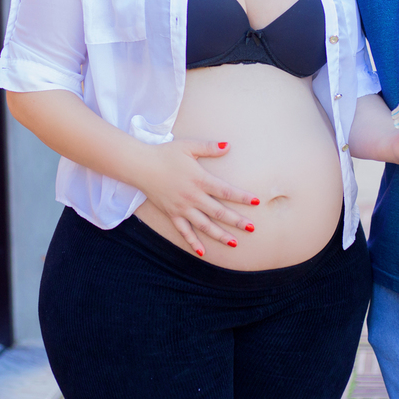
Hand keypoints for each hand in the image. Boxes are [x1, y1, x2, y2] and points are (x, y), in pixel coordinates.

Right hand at [133, 139, 258, 256]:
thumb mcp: (188, 146)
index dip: (242, 197)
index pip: (226, 191)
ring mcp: (182, 208)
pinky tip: (203, 252)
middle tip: (252, 228)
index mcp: (199, 180)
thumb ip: (209, 147)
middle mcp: (193, 197)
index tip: (256, 201)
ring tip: (234, 243)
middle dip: (237, 221)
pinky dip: (193, 242)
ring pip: (205, 225)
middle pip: (219, 212)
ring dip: (220, 235)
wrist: (141, 166)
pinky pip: (184, 231)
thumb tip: (228, 145)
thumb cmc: (166, 154)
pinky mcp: (172, 214)